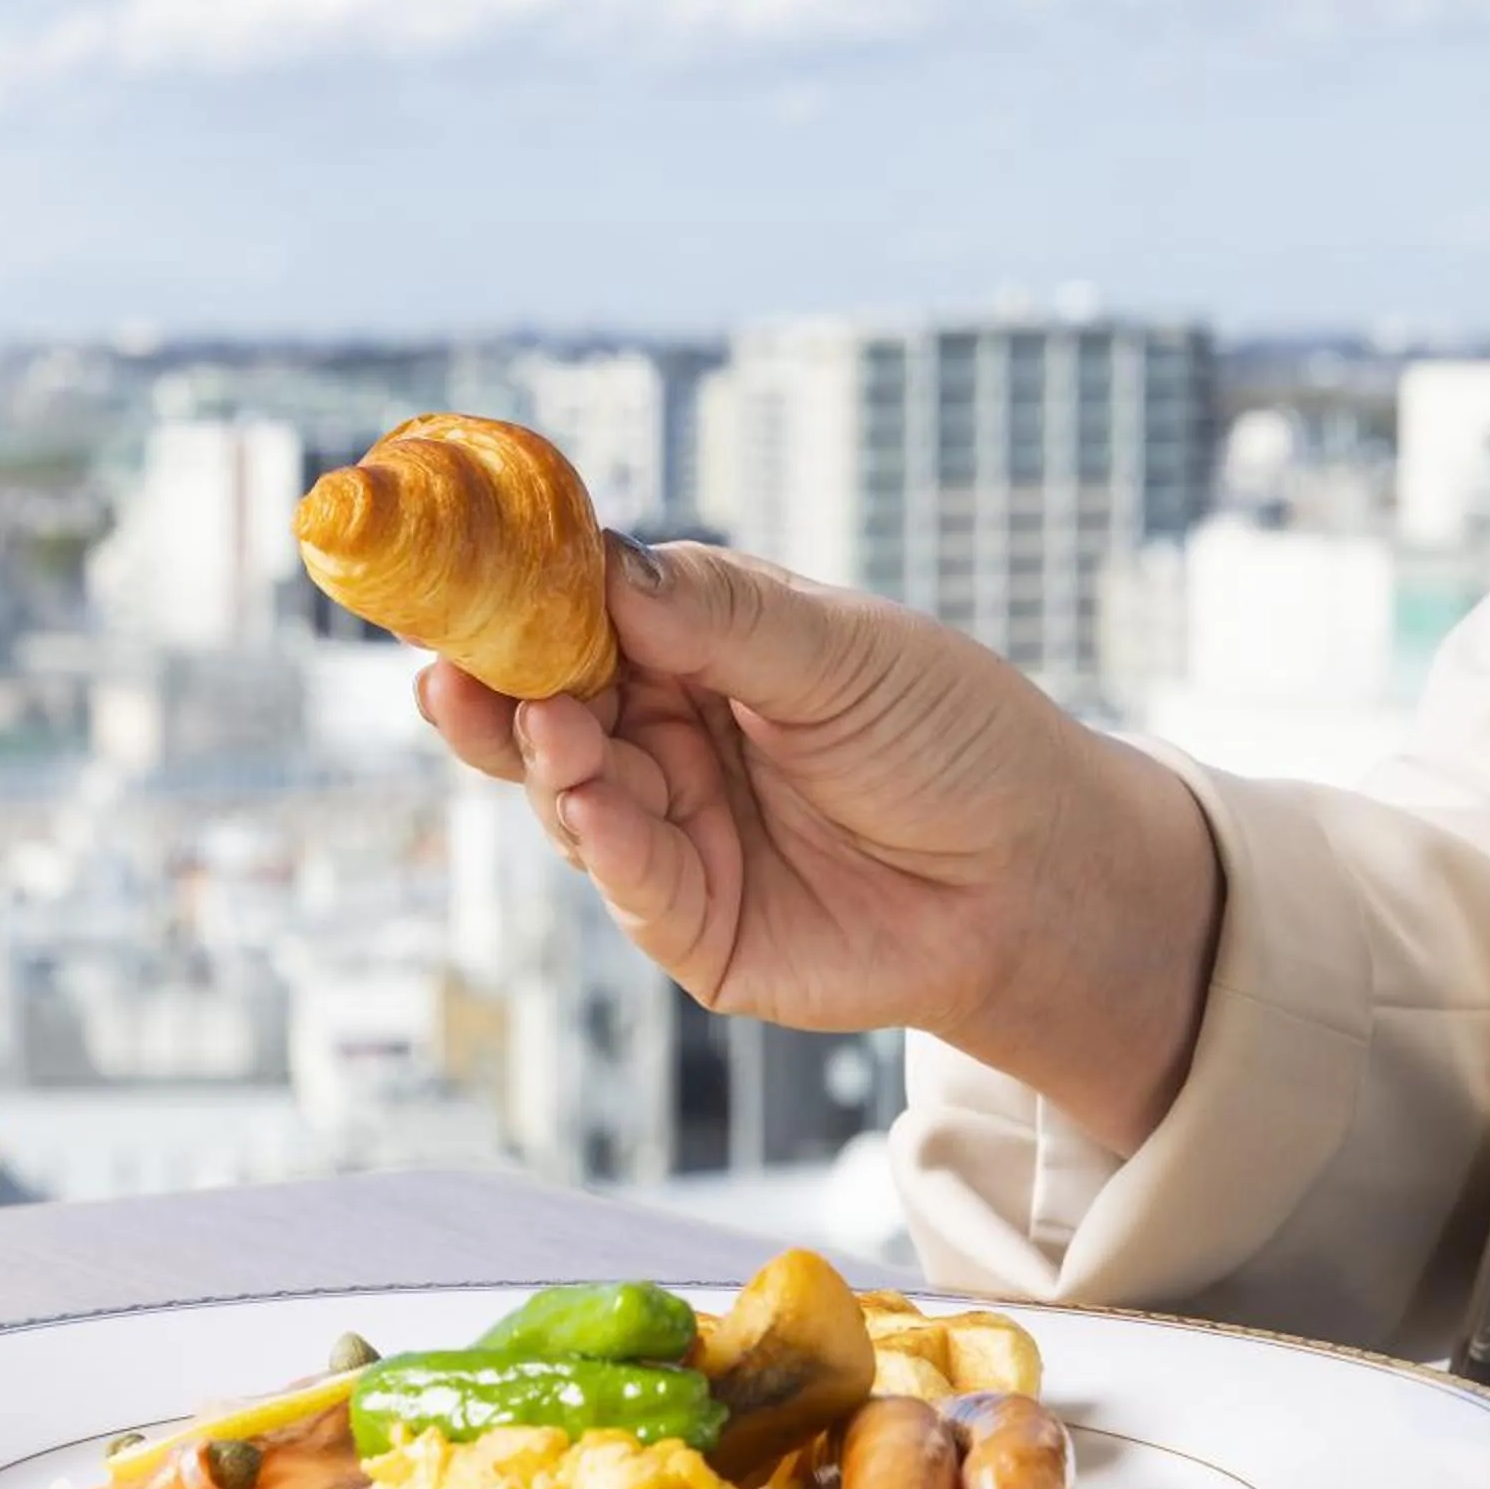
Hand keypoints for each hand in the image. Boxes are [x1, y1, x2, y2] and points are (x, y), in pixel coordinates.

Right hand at [420, 537, 1221, 1155]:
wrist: (1042, 878)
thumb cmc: (957, 740)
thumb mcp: (847, 652)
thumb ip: (723, 615)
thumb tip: (603, 563)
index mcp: (696, 653)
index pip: (581, 616)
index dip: (517, 598)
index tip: (461, 570)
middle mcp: (667, 740)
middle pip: (543, 708)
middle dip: (492, 689)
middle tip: (446, 666)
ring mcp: (671, 833)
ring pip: (567, 793)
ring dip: (544, 759)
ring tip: (546, 723)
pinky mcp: (692, 925)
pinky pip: (625, 878)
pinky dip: (600, 837)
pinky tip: (592, 799)